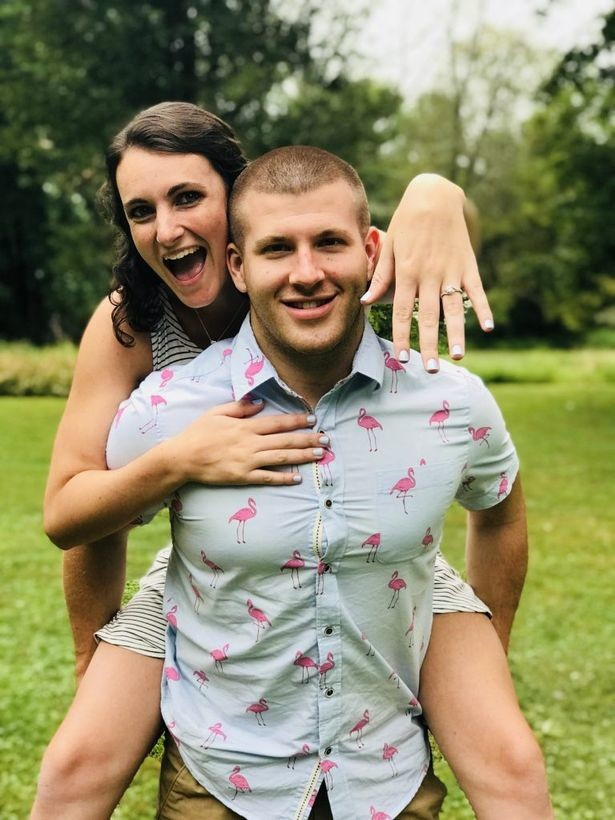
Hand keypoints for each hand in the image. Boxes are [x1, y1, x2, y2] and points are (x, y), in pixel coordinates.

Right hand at [168, 399, 326, 485]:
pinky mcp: (242, 477)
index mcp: (245, 426)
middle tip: (327, 439)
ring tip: (320, 454)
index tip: (313, 419)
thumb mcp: (216, 413)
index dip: (297, 421)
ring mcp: (247, 461)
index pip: (277, 423)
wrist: (182, 458)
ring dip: (302, 456)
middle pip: (285, 441)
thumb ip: (240, 407)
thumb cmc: (198, 433)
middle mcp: (250, 443)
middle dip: (308, 439)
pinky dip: (283, 478)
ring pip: (281, 458)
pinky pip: (267, 477)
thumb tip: (260, 402)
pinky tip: (298, 478)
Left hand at [361, 174, 493, 370]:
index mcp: (408, 273)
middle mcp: (429, 275)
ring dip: (456, 333)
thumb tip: (366, 302)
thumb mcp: (390, 247)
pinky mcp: (468, 264)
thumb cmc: (407, 223)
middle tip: (429, 368)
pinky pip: (476, 290)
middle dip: (428, 344)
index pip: (403, 312)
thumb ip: (381, 277)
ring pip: (453, 308)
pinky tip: (487, 327)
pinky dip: (483, 308)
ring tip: (458, 355)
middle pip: (428, 316)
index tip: (402, 358)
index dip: (403, 336)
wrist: (434, 196)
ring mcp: (451, 271)